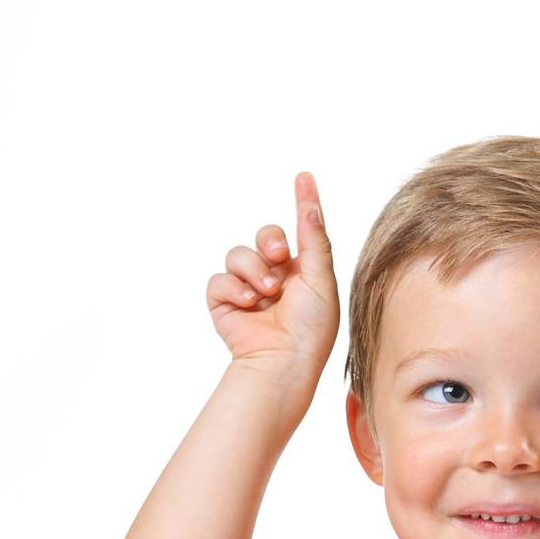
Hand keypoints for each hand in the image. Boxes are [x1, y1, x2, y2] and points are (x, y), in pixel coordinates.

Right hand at [207, 171, 338, 384]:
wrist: (283, 362)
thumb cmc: (310, 329)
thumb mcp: (320, 281)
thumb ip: (315, 241)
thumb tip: (311, 206)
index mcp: (302, 273)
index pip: (300, 230)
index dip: (302, 203)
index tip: (304, 176)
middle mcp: (275, 278)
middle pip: (265, 235)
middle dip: (270, 240)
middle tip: (280, 257)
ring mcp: (248, 290)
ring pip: (238, 254)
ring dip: (253, 270)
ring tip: (267, 293)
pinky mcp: (224, 304)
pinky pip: (219, 279)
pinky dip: (234, 289)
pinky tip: (249, 304)